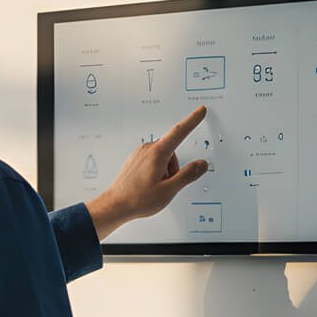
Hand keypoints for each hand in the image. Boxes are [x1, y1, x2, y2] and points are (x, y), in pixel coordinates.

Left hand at [85, 106, 209, 237]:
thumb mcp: (169, 190)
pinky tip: (148, 184)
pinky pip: (152, 160)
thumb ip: (188, 175)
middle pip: (172, 151)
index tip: (200, 111)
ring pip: (163, 157)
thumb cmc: (138, 199)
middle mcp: (147, 149)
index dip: (192, 120)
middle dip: (174, 167)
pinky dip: (156, 171)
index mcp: (157, 153)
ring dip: (165, 170)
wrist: (116, 205)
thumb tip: (201, 164)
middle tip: (166, 184)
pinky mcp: (135, 159)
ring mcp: (139, 154)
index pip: (180, 132)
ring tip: (155, 186)